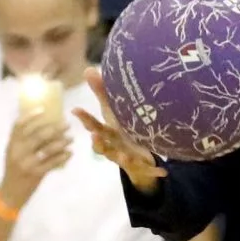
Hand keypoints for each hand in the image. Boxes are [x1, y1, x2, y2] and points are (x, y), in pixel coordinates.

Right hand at [0, 109, 71, 208]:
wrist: (11, 193)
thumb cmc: (14, 170)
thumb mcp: (13, 153)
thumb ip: (23, 141)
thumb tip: (45, 126)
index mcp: (11, 144)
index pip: (19, 126)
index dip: (31, 116)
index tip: (44, 109)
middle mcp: (18, 152)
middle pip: (38, 135)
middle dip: (55, 128)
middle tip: (66, 125)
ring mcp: (27, 163)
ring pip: (47, 148)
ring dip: (62, 142)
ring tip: (70, 139)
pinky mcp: (36, 173)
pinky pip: (52, 162)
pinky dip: (62, 157)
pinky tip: (69, 153)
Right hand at [75, 70, 164, 190]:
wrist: (136, 160)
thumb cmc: (122, 132)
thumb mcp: (113, 113)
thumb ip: (102, 93)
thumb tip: (88, 69)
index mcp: (108, 134)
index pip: (94, 126)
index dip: (85, 118)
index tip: (75, 109)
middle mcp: (114, 147)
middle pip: (103, 146)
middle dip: (98, 142)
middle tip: (95, 136)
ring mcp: (127, 158)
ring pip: (121, 160)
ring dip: (122, 158)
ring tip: (125, 156)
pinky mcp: (142, 166)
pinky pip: (148, 170)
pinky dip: (155, 171)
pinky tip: (164, 172)